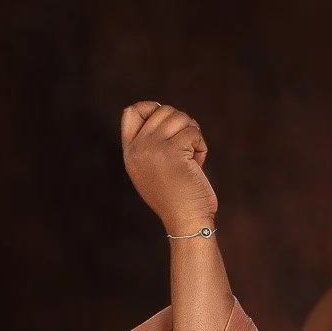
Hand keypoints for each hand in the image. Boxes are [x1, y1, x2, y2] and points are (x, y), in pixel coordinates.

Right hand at [120, 101, 217, 234]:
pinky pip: (193, 132)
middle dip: (182, 124)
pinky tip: (198, 163)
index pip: (131, 112)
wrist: (186, 222)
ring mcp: (153, 149)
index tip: (170, 123)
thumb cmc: (178, 199)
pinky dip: (201, 146)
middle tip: (189, 146)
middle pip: (162, 110)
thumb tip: (164, 111)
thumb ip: (152, 146)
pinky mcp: (172, 152)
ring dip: (193, 134)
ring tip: (193, 156)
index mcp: (130, 153)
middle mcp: (137, 148)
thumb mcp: (154, 170)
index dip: (151, 108)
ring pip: (179, 117)